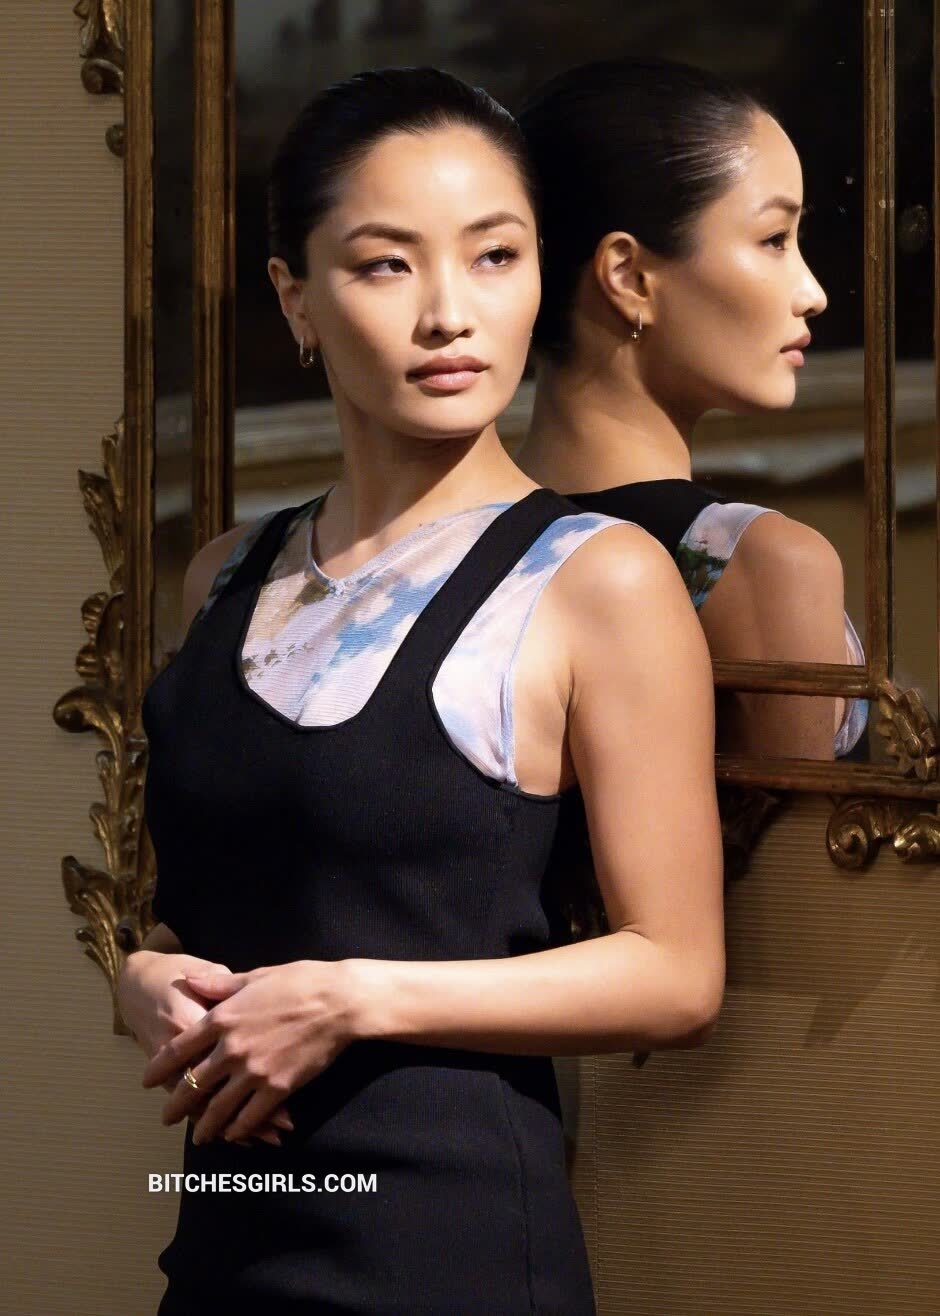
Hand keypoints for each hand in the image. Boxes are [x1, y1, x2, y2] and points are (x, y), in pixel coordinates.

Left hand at [119, 950, 292, 1146]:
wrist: (338, 1002)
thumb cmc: (299, 981)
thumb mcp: (254, 976)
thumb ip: (218, 985)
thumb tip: (190, 980)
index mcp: (222, 1017)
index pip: (178, 1049)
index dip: (159, 1067)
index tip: (147, 1081)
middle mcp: (231, 1049)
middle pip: (192, 1084)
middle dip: (176, 1105)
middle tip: (166, 1119)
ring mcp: (253, 1072)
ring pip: (217, 1108)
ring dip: (204, 1126)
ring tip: (198, 1136)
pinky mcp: (277, 1088)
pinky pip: (249, 1117)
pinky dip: (238, 1129)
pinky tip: (232, 1135)